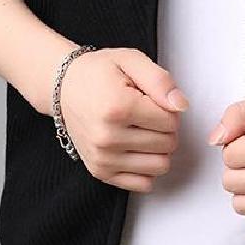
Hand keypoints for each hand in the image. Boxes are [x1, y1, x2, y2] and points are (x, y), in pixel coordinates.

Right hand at [60, 46, 189, 191]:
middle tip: (146, 113)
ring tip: (142, 129)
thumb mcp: (131, 61)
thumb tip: (181, 106)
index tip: (152, 99)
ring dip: (158, 148)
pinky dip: (146, 167)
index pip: (171, 121)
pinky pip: (144, 183)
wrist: (64, 87)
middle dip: (165, 128)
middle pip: (168, 144)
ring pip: (160, 166)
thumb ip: (160, 81)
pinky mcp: (100, 172)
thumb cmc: (99, 72)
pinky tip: (136, 148)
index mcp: (118, 108)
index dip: (168, 108)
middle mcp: (107, 137)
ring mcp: (103, 158)